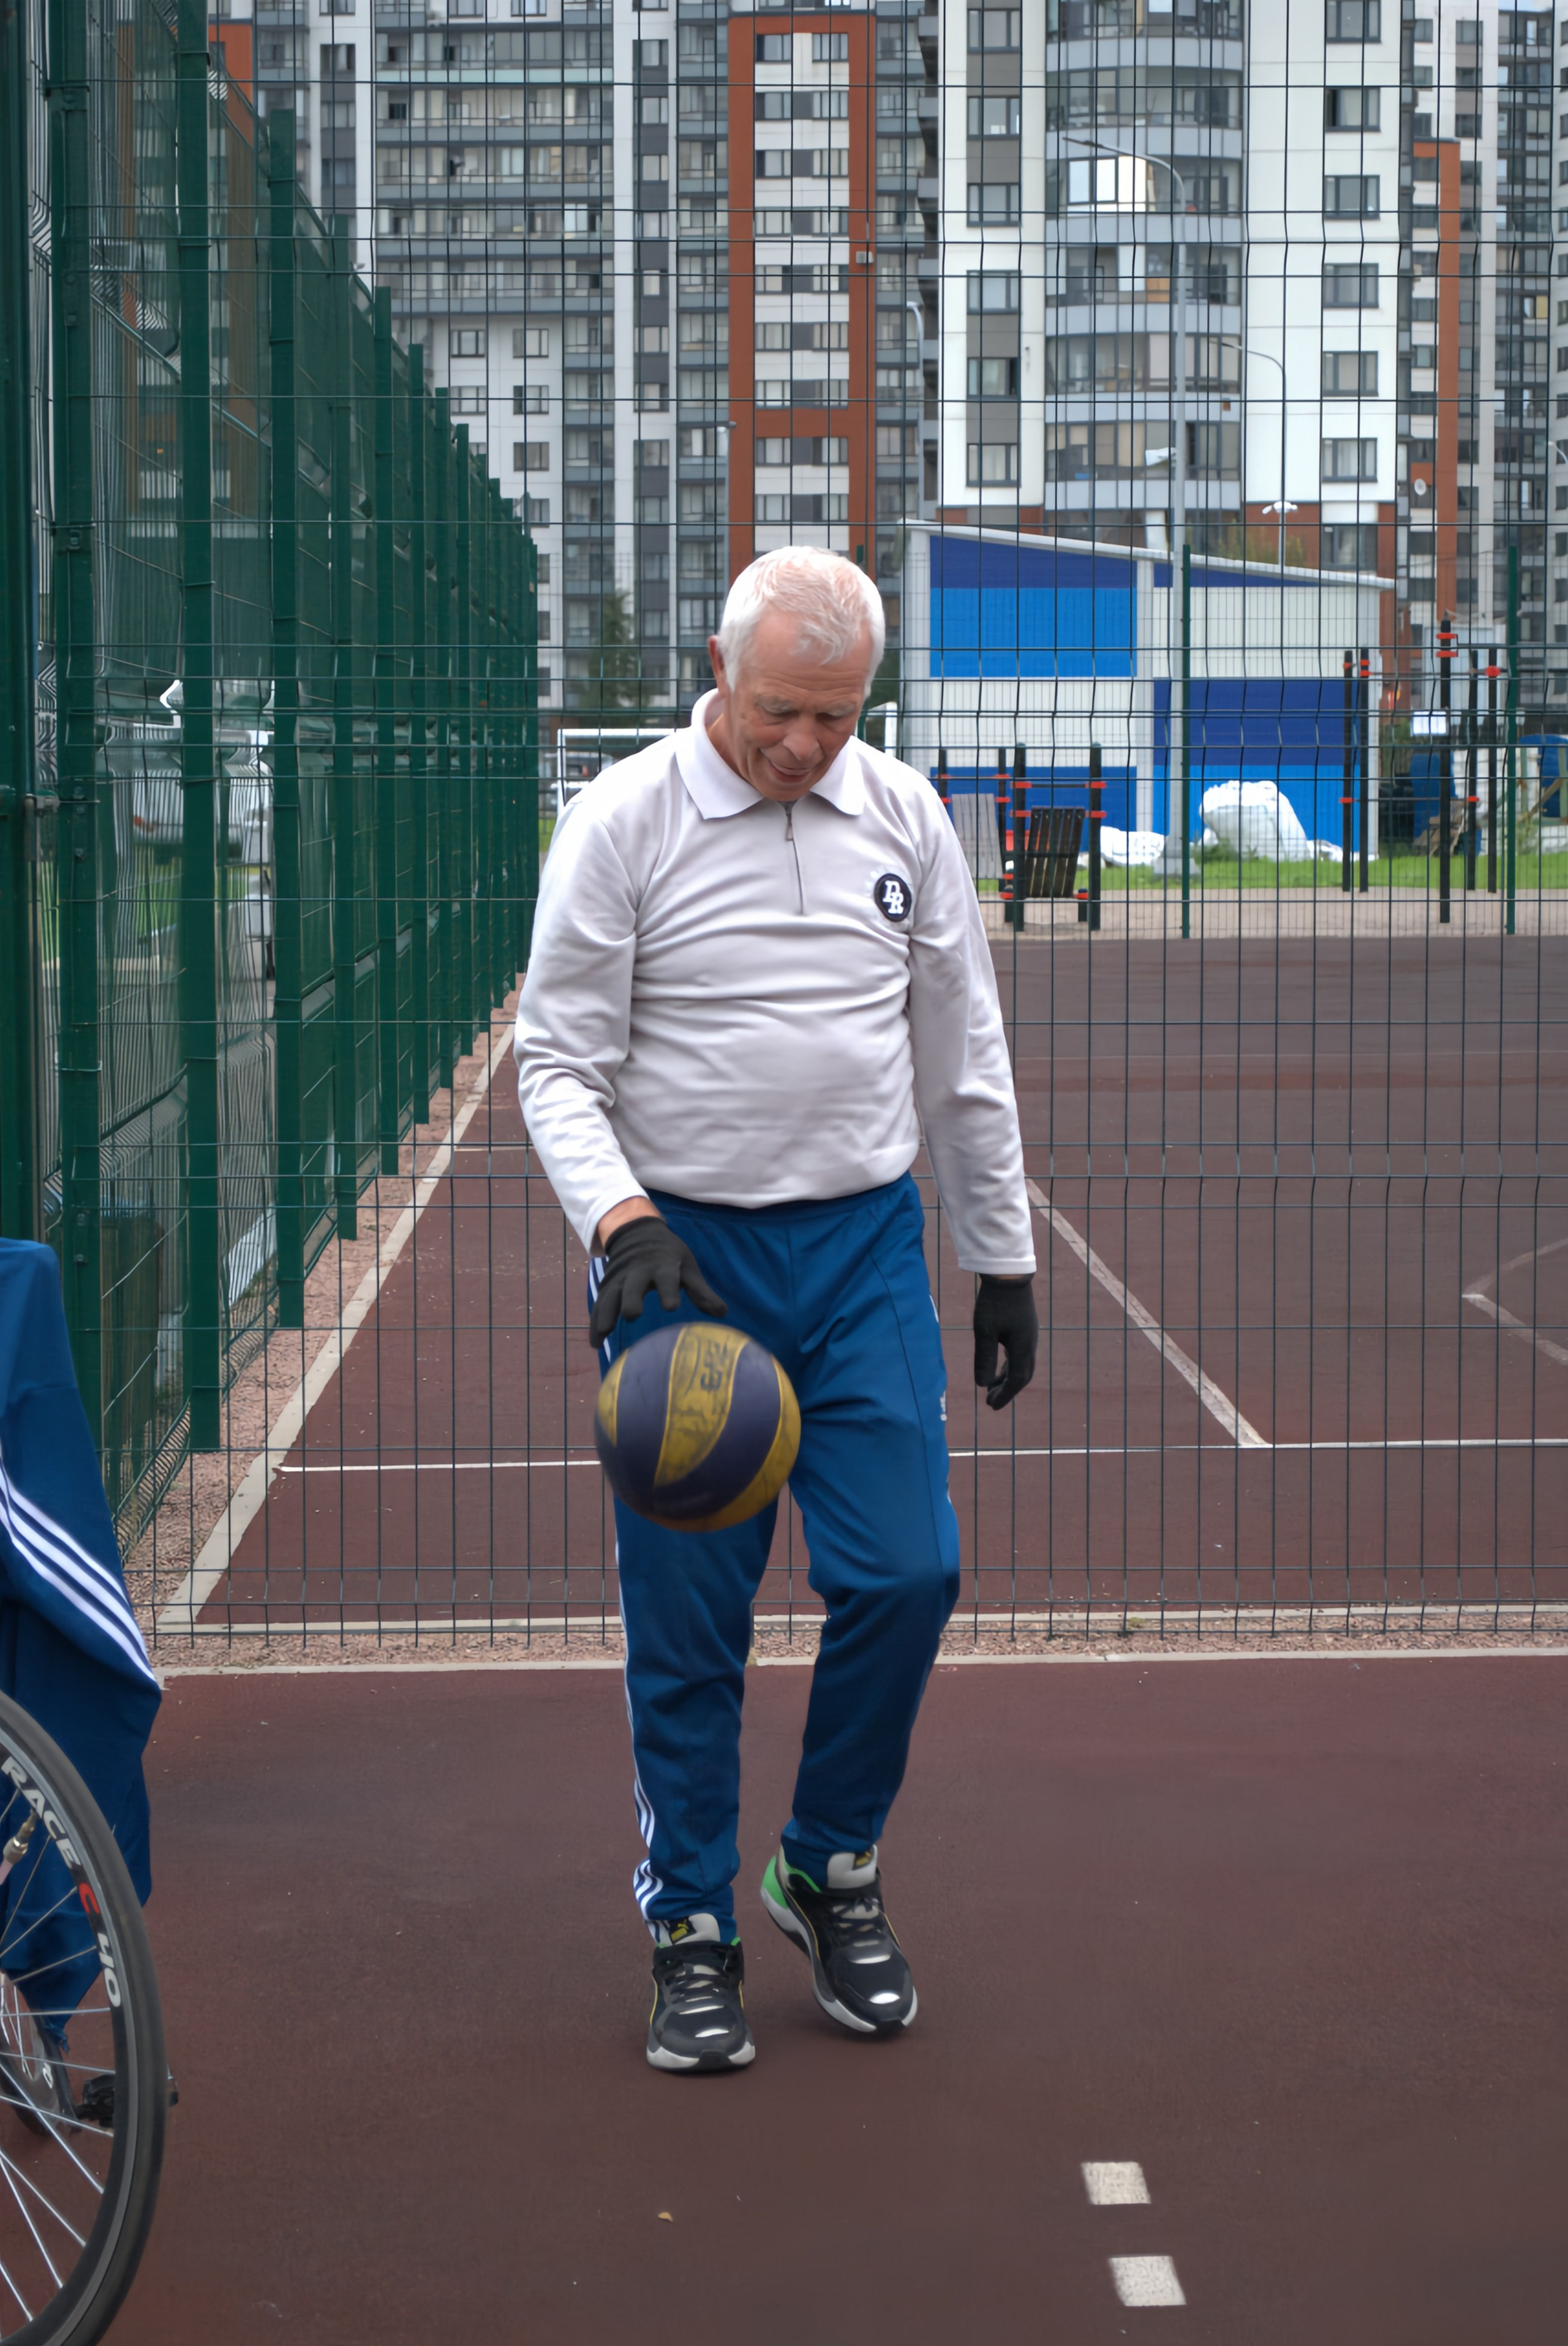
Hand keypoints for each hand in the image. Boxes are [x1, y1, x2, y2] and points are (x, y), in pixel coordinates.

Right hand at [589, 1217, 727, 1345]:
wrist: (638, 1233)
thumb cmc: (670, 1255)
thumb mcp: (687, 1267)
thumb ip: (701, 1291)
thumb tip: (722, 1314)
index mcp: (663, 1265)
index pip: (666, 1277)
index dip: (668, 1290)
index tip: (671, 1306)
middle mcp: (638, 1271)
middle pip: (632, 1285)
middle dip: (631, 1298)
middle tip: (632, 1315)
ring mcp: (620, 1278)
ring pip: (610, 1295)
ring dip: (606, 1312)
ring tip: (604, 1333)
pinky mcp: (608, 1286)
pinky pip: (599, 1304)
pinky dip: (596, 1321)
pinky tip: (596, 1342)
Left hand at [973, 1275, 1036, 1409]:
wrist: (1009, 1275)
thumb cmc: (994, 1302)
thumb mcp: (984, 1331)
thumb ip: (984, 1358)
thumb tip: (982, 1385)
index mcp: (1022, 1348)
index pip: (1016, 1380)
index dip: (1005, 1395)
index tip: (991, 1406)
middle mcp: (1030, 1344)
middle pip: (1022, 1375)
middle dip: (1006, 1391)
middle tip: (990, 1402)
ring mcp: (1029, 1336)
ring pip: (1021, 1365)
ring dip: (1007, 1378)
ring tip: (991, 1388)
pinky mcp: (1025, 1329)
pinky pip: (1019, 1354)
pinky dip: (1009, 1366)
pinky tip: (998, 1368)